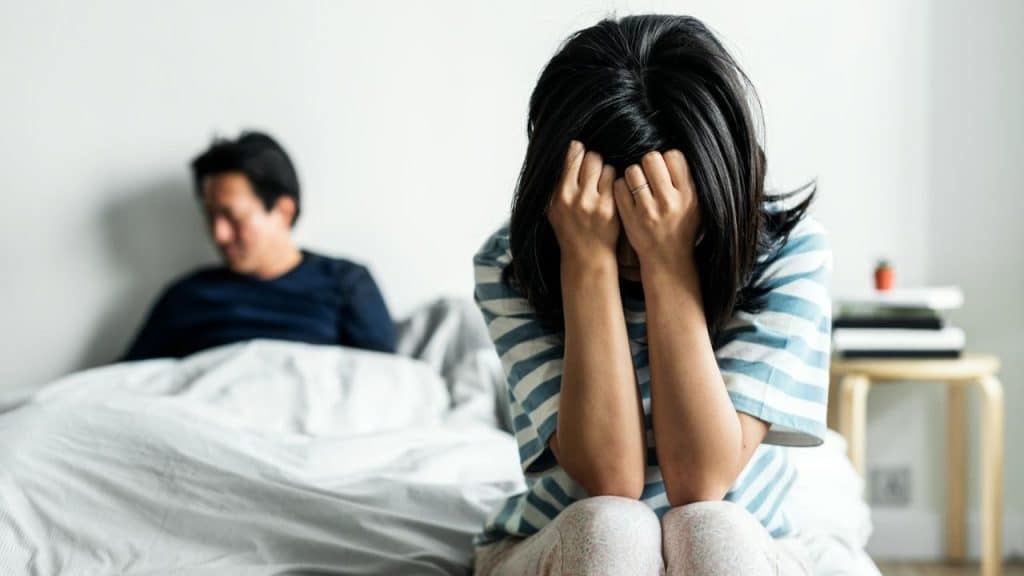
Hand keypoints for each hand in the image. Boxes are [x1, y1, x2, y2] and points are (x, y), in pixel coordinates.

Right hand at [547, 140, 618, 268]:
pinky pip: (615, 179)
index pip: (570, 156)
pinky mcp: (609, 208)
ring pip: (604, 165)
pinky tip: (610, 193)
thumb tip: (569, 147)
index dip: (578, 152)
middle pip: (589, 156)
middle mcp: (571, 198)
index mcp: (556, 195)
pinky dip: (614, 182)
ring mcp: (591, 203)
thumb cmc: (570, 229)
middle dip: (593, 160)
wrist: (586, 256)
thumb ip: (556, 181)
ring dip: (604, 171)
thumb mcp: (553, 208)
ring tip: (601, 184)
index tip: (581, 155)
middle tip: (593, 171)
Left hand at [612, 150, 701, 272]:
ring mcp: (647, 210)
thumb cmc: (682, 227)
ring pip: (632, 170)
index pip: (673, 156)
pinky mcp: (630, 218)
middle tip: (649, 176)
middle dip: (648, 164)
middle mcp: (669, 201)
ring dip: (633, 175)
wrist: (668, 258)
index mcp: (688, 195)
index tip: (665, 170)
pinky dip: (621, 187)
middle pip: (651, 158)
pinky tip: (628, 195)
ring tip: (638, 186)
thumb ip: (687, 180)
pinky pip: (619, 187)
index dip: (666, 160)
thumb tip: (671, 153)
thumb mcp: (696, 204)